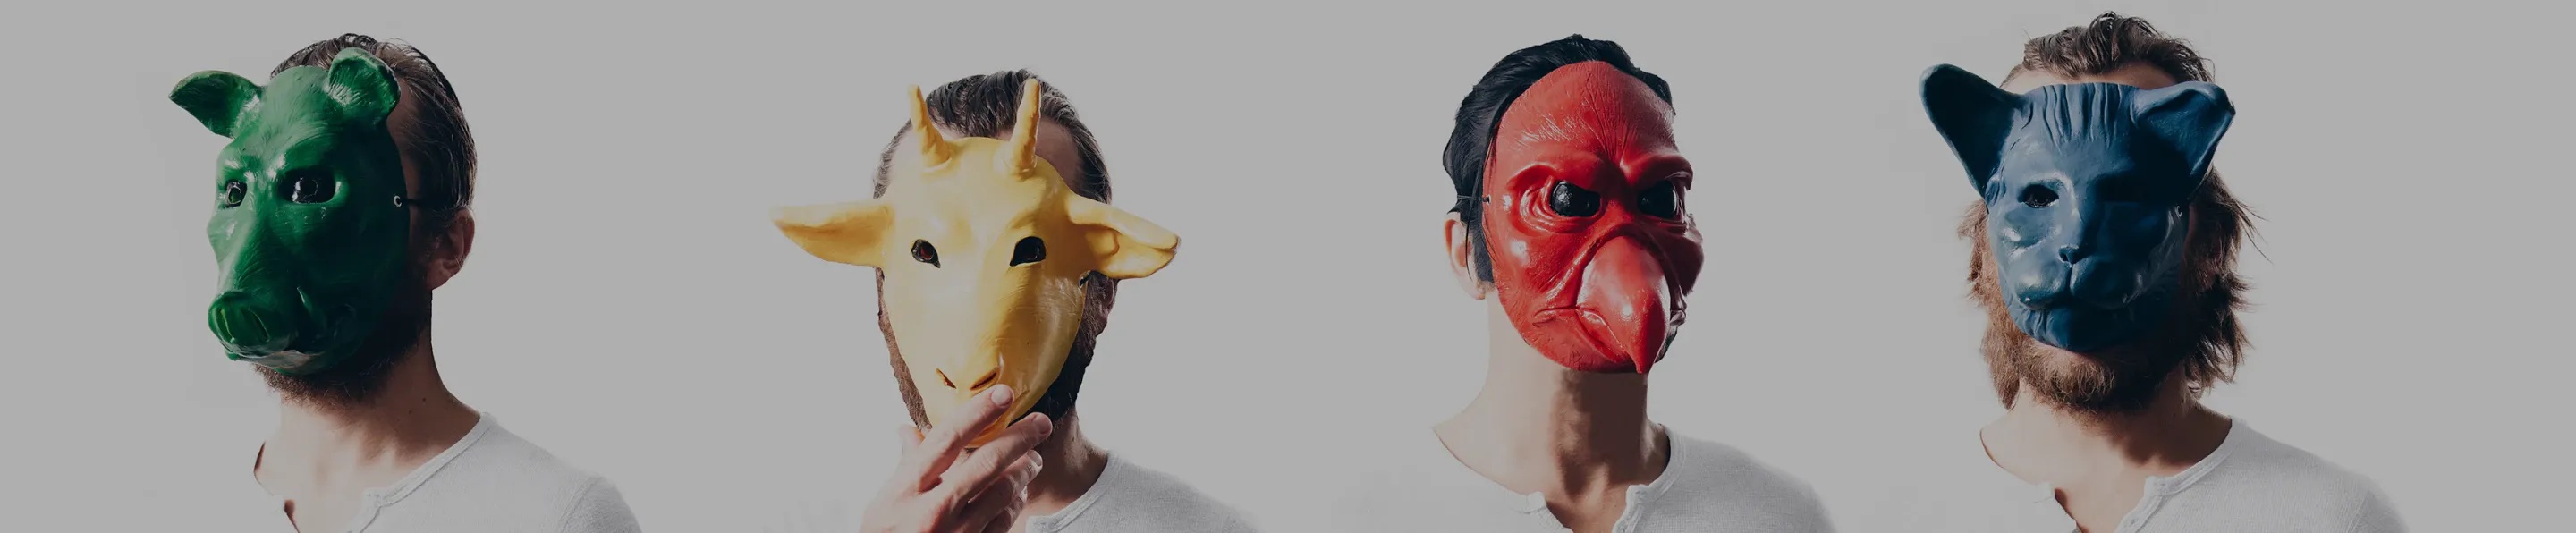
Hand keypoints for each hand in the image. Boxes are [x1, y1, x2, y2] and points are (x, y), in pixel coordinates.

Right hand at [860, 385, 1053, 532]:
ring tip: (1033, 459)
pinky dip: (1015, 502)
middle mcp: (932, 512)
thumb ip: (904, 467)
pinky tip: (1018, 492)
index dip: (977, 412)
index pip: (946, 440)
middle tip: (1041, 422)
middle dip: (1020, 438)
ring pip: (1004, 492)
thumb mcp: (884, 504)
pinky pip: (1006, 520)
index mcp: (905, 491)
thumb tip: (907, 430)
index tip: (1003, 394)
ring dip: (1024, 471)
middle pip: (986, 463)